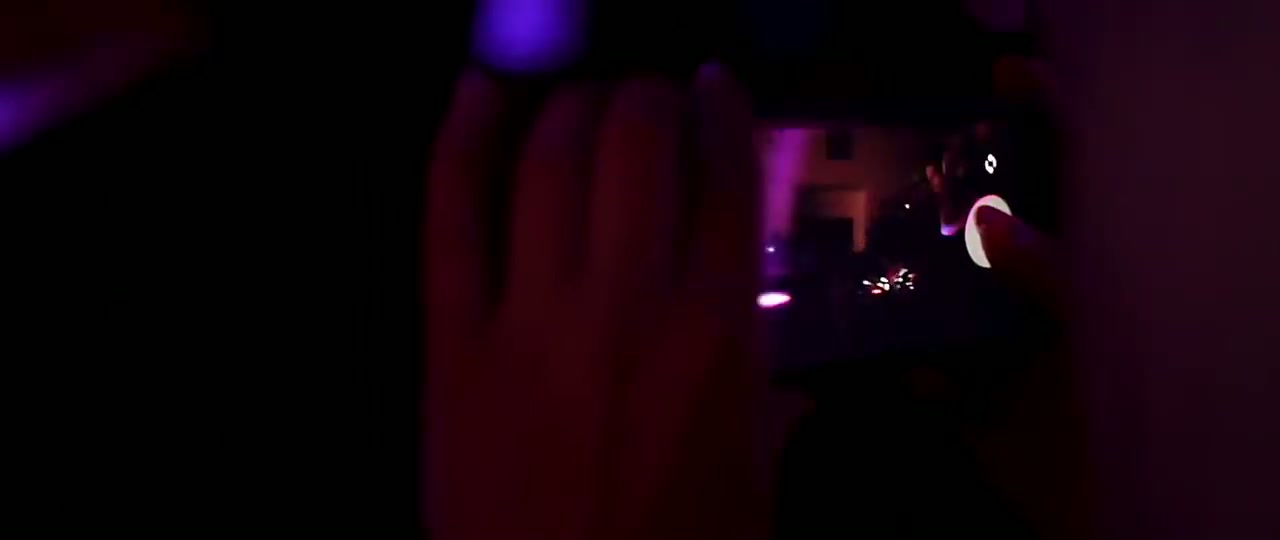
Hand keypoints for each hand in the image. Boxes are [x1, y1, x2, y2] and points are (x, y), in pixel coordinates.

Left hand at [425, 64, 768, 538]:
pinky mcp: (453, 344)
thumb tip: (781, 383)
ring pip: (548, 163)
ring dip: (568, 108)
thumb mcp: (754, 490)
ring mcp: (532, 316)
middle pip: (635, 146)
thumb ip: (770, 416)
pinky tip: (476, 90)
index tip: (712, 86)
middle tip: (644, 99)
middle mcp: (629, 301)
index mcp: (719, 334)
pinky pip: (450, 220)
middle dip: (643, 98)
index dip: (721, 113)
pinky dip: (458, 144)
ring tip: (581, 100)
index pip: (728, 180)